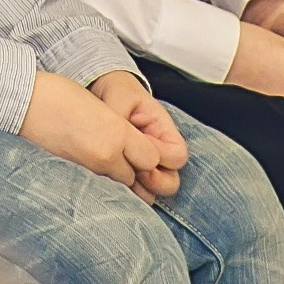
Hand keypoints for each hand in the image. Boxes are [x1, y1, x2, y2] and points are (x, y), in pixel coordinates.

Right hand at [16, 70, 170, 202]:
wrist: (24, 100)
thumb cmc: (58, 95)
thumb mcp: (99, 106)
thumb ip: (120, 128)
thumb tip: (131, 144)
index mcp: (117, 131)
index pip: (152, 158)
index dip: (147, 154)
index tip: (137, 147)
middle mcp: (107, 153)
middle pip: (135, 176)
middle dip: (131, 169)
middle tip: (119, 155)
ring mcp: (89, 167)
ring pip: (117, 184)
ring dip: (114, 175)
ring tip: (100, 157)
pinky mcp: (72, 174)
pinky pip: (97, 183)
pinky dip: (97, 178)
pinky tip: (87, 164)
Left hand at [90, 69, 187, 200]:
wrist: (105, 91)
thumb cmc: (118, 92)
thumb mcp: (120, 98)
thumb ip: (120, 118)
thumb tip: (119, 141)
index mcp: (164, 131)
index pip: (177, 156)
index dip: (161, 157)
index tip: (139, 148)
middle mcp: (159, 152)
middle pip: (172, 181)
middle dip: (155, 182)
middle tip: (132, 172)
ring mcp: (146, 165)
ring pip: (155, 191)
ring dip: (141, 189)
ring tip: (120, 178)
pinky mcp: (130, 172)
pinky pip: (136, 190)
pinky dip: (127, 192)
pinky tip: (113, 184)